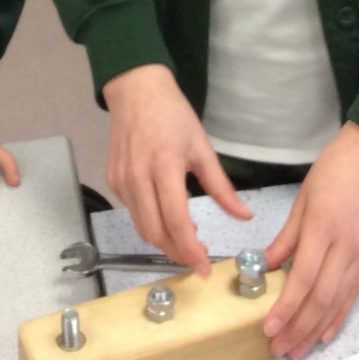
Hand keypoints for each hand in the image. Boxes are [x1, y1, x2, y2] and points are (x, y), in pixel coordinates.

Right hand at [102, 64, 252, 275]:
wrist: (136, 90)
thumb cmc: (173, 115)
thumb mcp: (203, 147)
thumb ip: (222, 187)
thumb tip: (244, 216)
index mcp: (164, 166)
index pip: (176, 221)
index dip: (190, 250)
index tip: (204, 269)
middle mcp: (138, 177)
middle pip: (155, 232)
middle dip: (178, 253)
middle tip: (198, 258)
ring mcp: (122, 181)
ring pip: (141, 228)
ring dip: (164, 242)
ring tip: (186, 240)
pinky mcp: (114, 181)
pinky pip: (133, 213)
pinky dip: (151, 223)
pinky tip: (167, 217)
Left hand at [263, 122, 358, 359]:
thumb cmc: (335, 170)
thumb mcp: (303, 199)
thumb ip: (286, 237)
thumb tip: (267, 266)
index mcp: (325, 228)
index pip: (304, 278)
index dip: (287, 308)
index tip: (269, 328)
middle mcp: (347, 246)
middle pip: (322, 298)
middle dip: (299, 328)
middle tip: (279, 350)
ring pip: (339, 302)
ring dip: (316, 330)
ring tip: (297, 350)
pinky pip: (353, 294)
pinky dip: (338, 317)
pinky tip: (324, 333)